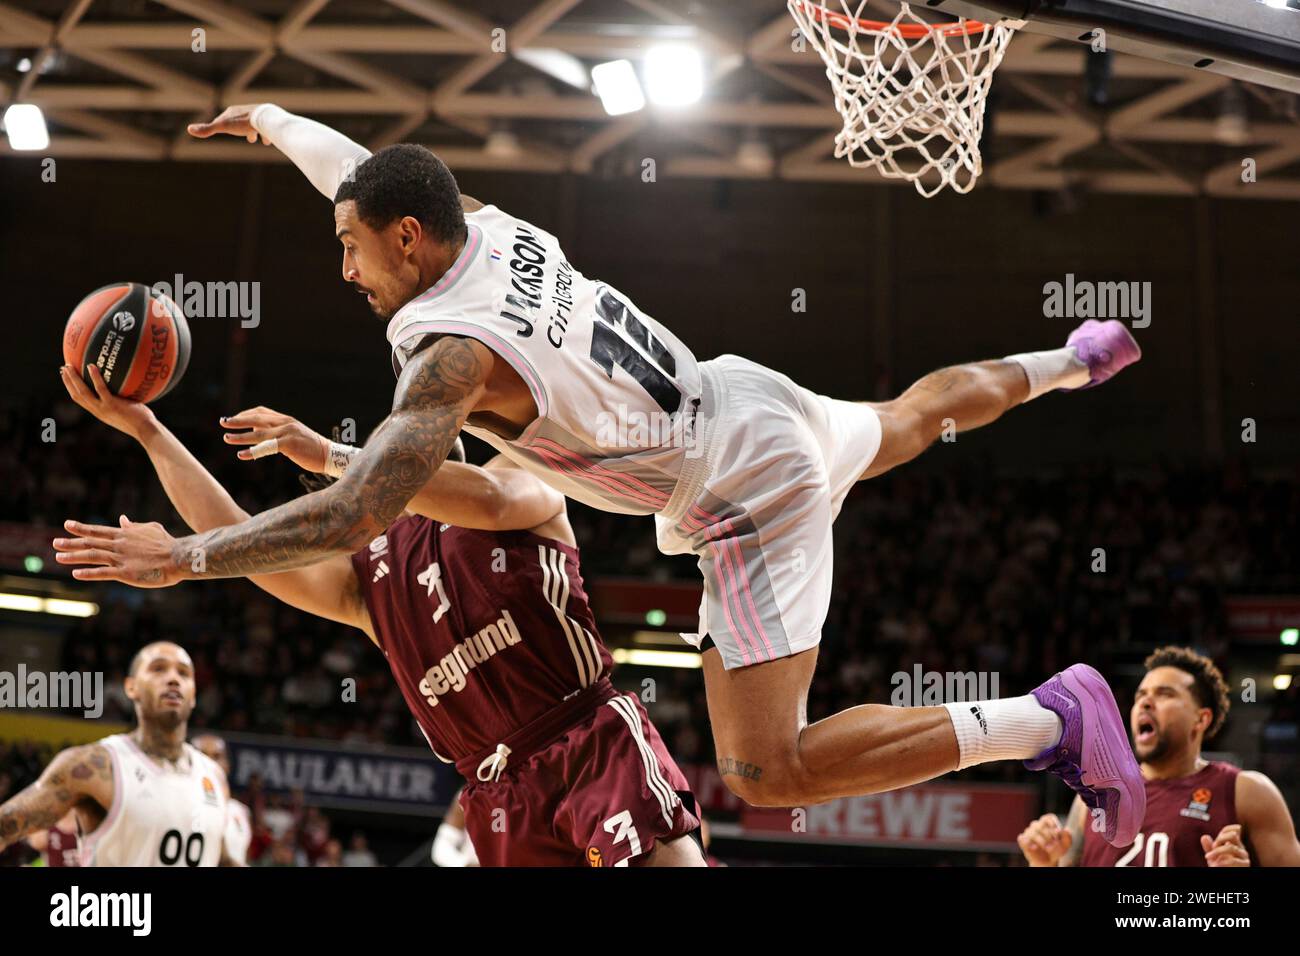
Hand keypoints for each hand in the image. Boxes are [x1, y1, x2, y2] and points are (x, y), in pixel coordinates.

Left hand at [53, 516, 185, 587]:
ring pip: (92, 556)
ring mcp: (121, 559)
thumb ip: (134, 526)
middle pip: (90, 542)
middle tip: (55, 542)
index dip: (81, 528)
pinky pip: (103, 573)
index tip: (67, 525)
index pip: (98, 530)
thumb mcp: (150, 528)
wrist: (178, 557)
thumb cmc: (167, 543)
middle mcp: (119, 545)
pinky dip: (88, 573)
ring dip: (74, 556)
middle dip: (71, 542)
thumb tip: (123, 519)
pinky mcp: (125, 573)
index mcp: (124, 535)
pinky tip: (76, 574)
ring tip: (58, 557)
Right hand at [59, 364, 155, 439]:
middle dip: (68, 381)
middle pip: (76, 395)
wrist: (146, 431)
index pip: (80, 400)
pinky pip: (100, 389)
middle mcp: (98, 411)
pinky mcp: (112, 405)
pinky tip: (91, 365)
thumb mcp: (128, 410)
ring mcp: (103, 409)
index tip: (67, 377)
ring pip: (82, 392)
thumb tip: (127, 384)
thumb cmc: (142, 420)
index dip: (71, 388)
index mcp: (99, 412)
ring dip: (73, 379)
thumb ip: (122, 399)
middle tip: (64, 368)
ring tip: (69, 366)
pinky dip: (94, 377)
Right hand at [187, 104, 269, 143]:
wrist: (264, 118)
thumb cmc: (242, 123)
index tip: (220, 128)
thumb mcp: (223, 127)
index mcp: (232, 111)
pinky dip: (265, 135)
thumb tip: (189, 129)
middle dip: (238, 128)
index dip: (221, 125)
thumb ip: (207, 129)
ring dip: (253, 132)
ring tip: (255, 138)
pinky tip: (266, 141)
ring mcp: (257, 115)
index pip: (224, 119)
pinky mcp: (268, 121)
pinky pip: (266, 129)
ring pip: (253, 125)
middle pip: (238, 121)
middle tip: (234, 134)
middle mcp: (245, 111)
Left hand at [220, 407, 330, 472]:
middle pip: (257, 418)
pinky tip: (241, 454)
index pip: (261, 412)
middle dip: (238, 421)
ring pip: (259, 433)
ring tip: (226, 438)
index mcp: (286, 419)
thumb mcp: (292, 437)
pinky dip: (253, 451)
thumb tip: (257, 432)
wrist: (330, 455)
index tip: (232, 420)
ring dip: (241, 435)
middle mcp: (286, 422)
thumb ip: (275, 433)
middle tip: (223, 422)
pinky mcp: (290, 444)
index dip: (245, 414)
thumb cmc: (310, 449)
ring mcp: (288, 432)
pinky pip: (267, 447)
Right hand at [1018, 813, 1072, 865]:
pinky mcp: (1022, 840)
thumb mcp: (1065, 845)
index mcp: (1047, 823)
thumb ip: (1067, 837)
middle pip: (1041, 825)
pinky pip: (1023, 838)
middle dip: (1049, 835)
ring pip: (1033, 832)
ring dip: (1042, 841)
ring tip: (1048, 848)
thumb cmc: (1056, 850)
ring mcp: (1029, 832)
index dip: (1053, 823)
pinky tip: (1035, 847)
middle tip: (1055, 844)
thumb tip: (1065, 830)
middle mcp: (1037, 825)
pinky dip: (1029, 843)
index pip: (1048, 818)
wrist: (1047, 861)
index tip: (1058, 832)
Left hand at [1201, 824, 1250, 866]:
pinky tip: (1215, 866)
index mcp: (1235, 845)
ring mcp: (1244, 857)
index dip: (1227, 829)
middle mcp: (1241, 849)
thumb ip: (1210, 848)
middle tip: (1212, 848)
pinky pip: (1232, 860)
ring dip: (1217, 851)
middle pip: (1232, 835)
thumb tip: (1204, 836)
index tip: (1218, 835)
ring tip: (1208, 858)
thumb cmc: (1222, 868)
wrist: (1227, 878)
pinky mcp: (1245, 865)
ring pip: (1230, 847)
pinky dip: (1221, 862)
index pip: (1234, 831)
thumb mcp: (1214, 858)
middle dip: (1219, 839)